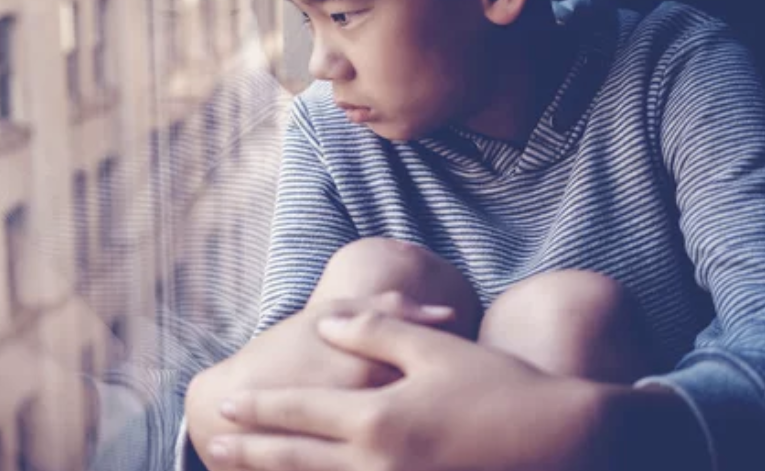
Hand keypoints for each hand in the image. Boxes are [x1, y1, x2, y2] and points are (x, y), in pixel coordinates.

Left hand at [211, 310, 601, 470]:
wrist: (567, 442)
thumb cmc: (501, 386)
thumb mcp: (435, 347)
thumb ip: (375, 331)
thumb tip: (325, 323)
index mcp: (378, 420)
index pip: (301, 412)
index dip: (260, 409)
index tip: (225, 406)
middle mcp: (378, 464)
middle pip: (298, 458)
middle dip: (251, 452)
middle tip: (212, 445)